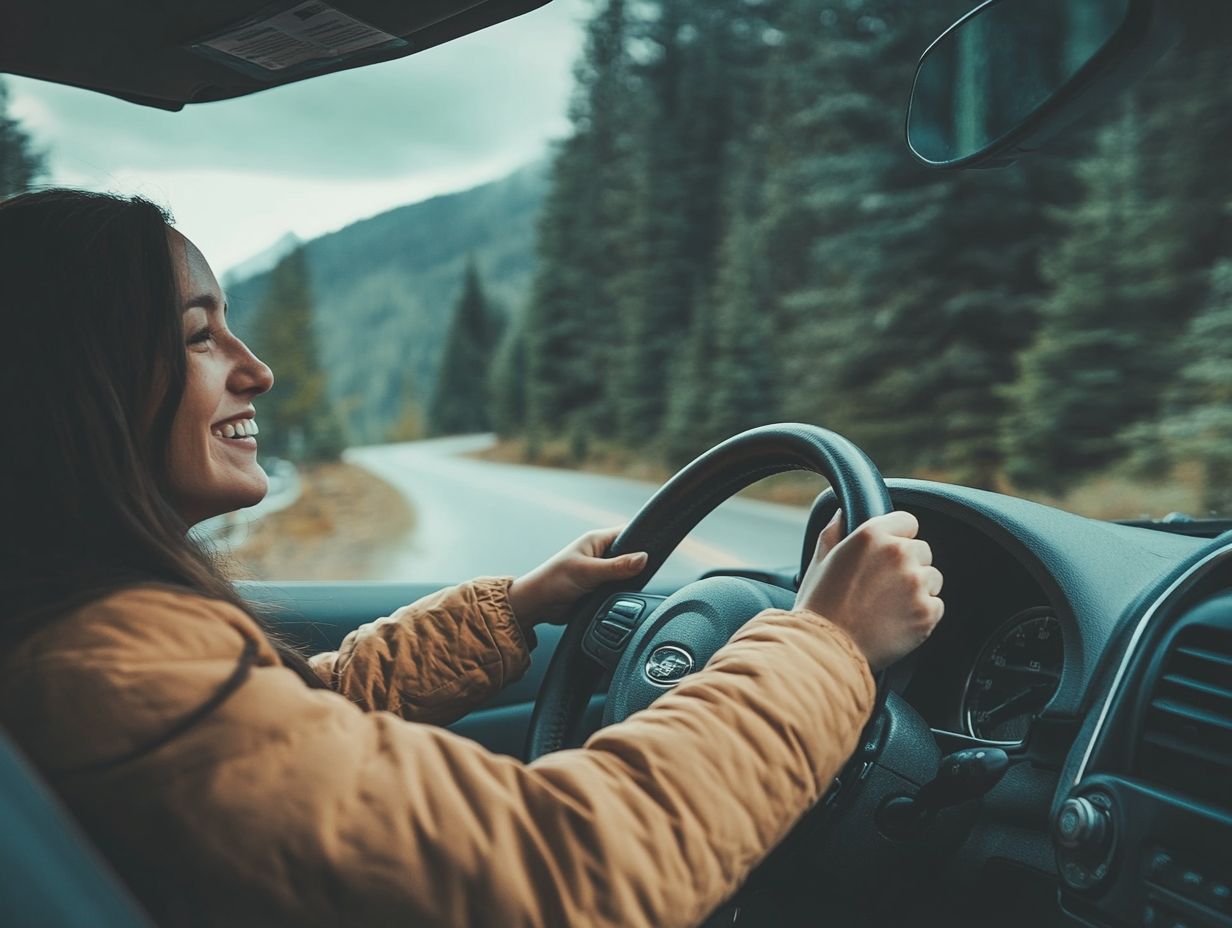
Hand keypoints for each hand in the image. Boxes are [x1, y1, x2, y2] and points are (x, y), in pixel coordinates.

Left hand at [508, 527, 648, 629]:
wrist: (538, 605)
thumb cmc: (554, 580)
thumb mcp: (588, 571)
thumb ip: (617, 566)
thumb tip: (644, 558)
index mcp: (597, 540)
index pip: (628, 533)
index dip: (643, 540)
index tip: (659, 548)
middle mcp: (601, 554)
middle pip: (631, 555)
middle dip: (638, 565)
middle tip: (645, 575)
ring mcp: (601, 572)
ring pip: (627, 574)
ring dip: (630, 581)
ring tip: (633, 587)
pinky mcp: (600, 588)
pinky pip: (619, 588)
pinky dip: (623, 593)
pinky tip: (626, 597)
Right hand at [793, 509, 943, 671]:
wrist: (827, 649)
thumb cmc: (820, 606)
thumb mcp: (820, 560)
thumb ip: (835, 530)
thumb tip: (842, 512)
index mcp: (871, 535)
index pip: (908, 521)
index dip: (898, 537)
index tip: (888, 554)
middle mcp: (898, 554)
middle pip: (923, 550)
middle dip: (908, 565)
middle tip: (883, 586)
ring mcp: (915, 583)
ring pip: (933, 578)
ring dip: (917, 589)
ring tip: (888, 606)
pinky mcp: (927, 612)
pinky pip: (936, 605)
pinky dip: (922, 614)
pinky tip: (896, 621)